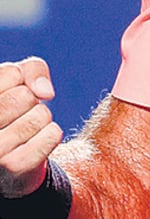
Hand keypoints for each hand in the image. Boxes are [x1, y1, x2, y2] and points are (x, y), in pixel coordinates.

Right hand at [0, 58, 62, 197]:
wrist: (8, 160)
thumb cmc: (11, 110)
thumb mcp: (16, 80)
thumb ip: (32, 69)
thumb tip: (46, 93)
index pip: (12, 74)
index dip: (20, 79)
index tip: (11, 92)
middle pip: (24, 96)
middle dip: (31, 100)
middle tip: (19, 114)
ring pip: (41, 115)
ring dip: (41, 118)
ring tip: (25, 129)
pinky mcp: (14, 167)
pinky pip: (53, 134)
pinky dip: (52, 134)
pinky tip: (35, 142)